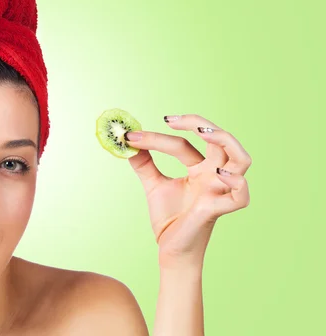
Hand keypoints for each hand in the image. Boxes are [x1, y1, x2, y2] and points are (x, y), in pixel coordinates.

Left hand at [125, 114, 251, 268]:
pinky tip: (217, 173)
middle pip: (222, 140)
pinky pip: (241, 195)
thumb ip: (144, 164)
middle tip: (169, 120)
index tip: (132, 135)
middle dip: (199, 123)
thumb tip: (128, 142)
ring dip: (225, 140)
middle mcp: (214, 175)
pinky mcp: (219, 209)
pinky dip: (235, 181)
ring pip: (242, 159)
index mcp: (200, 169)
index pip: (185, 144)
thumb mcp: (153, 185)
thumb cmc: (169, 219)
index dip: (158, 137)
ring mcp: (220, 191)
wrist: (170, 250)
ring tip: (202, 132)